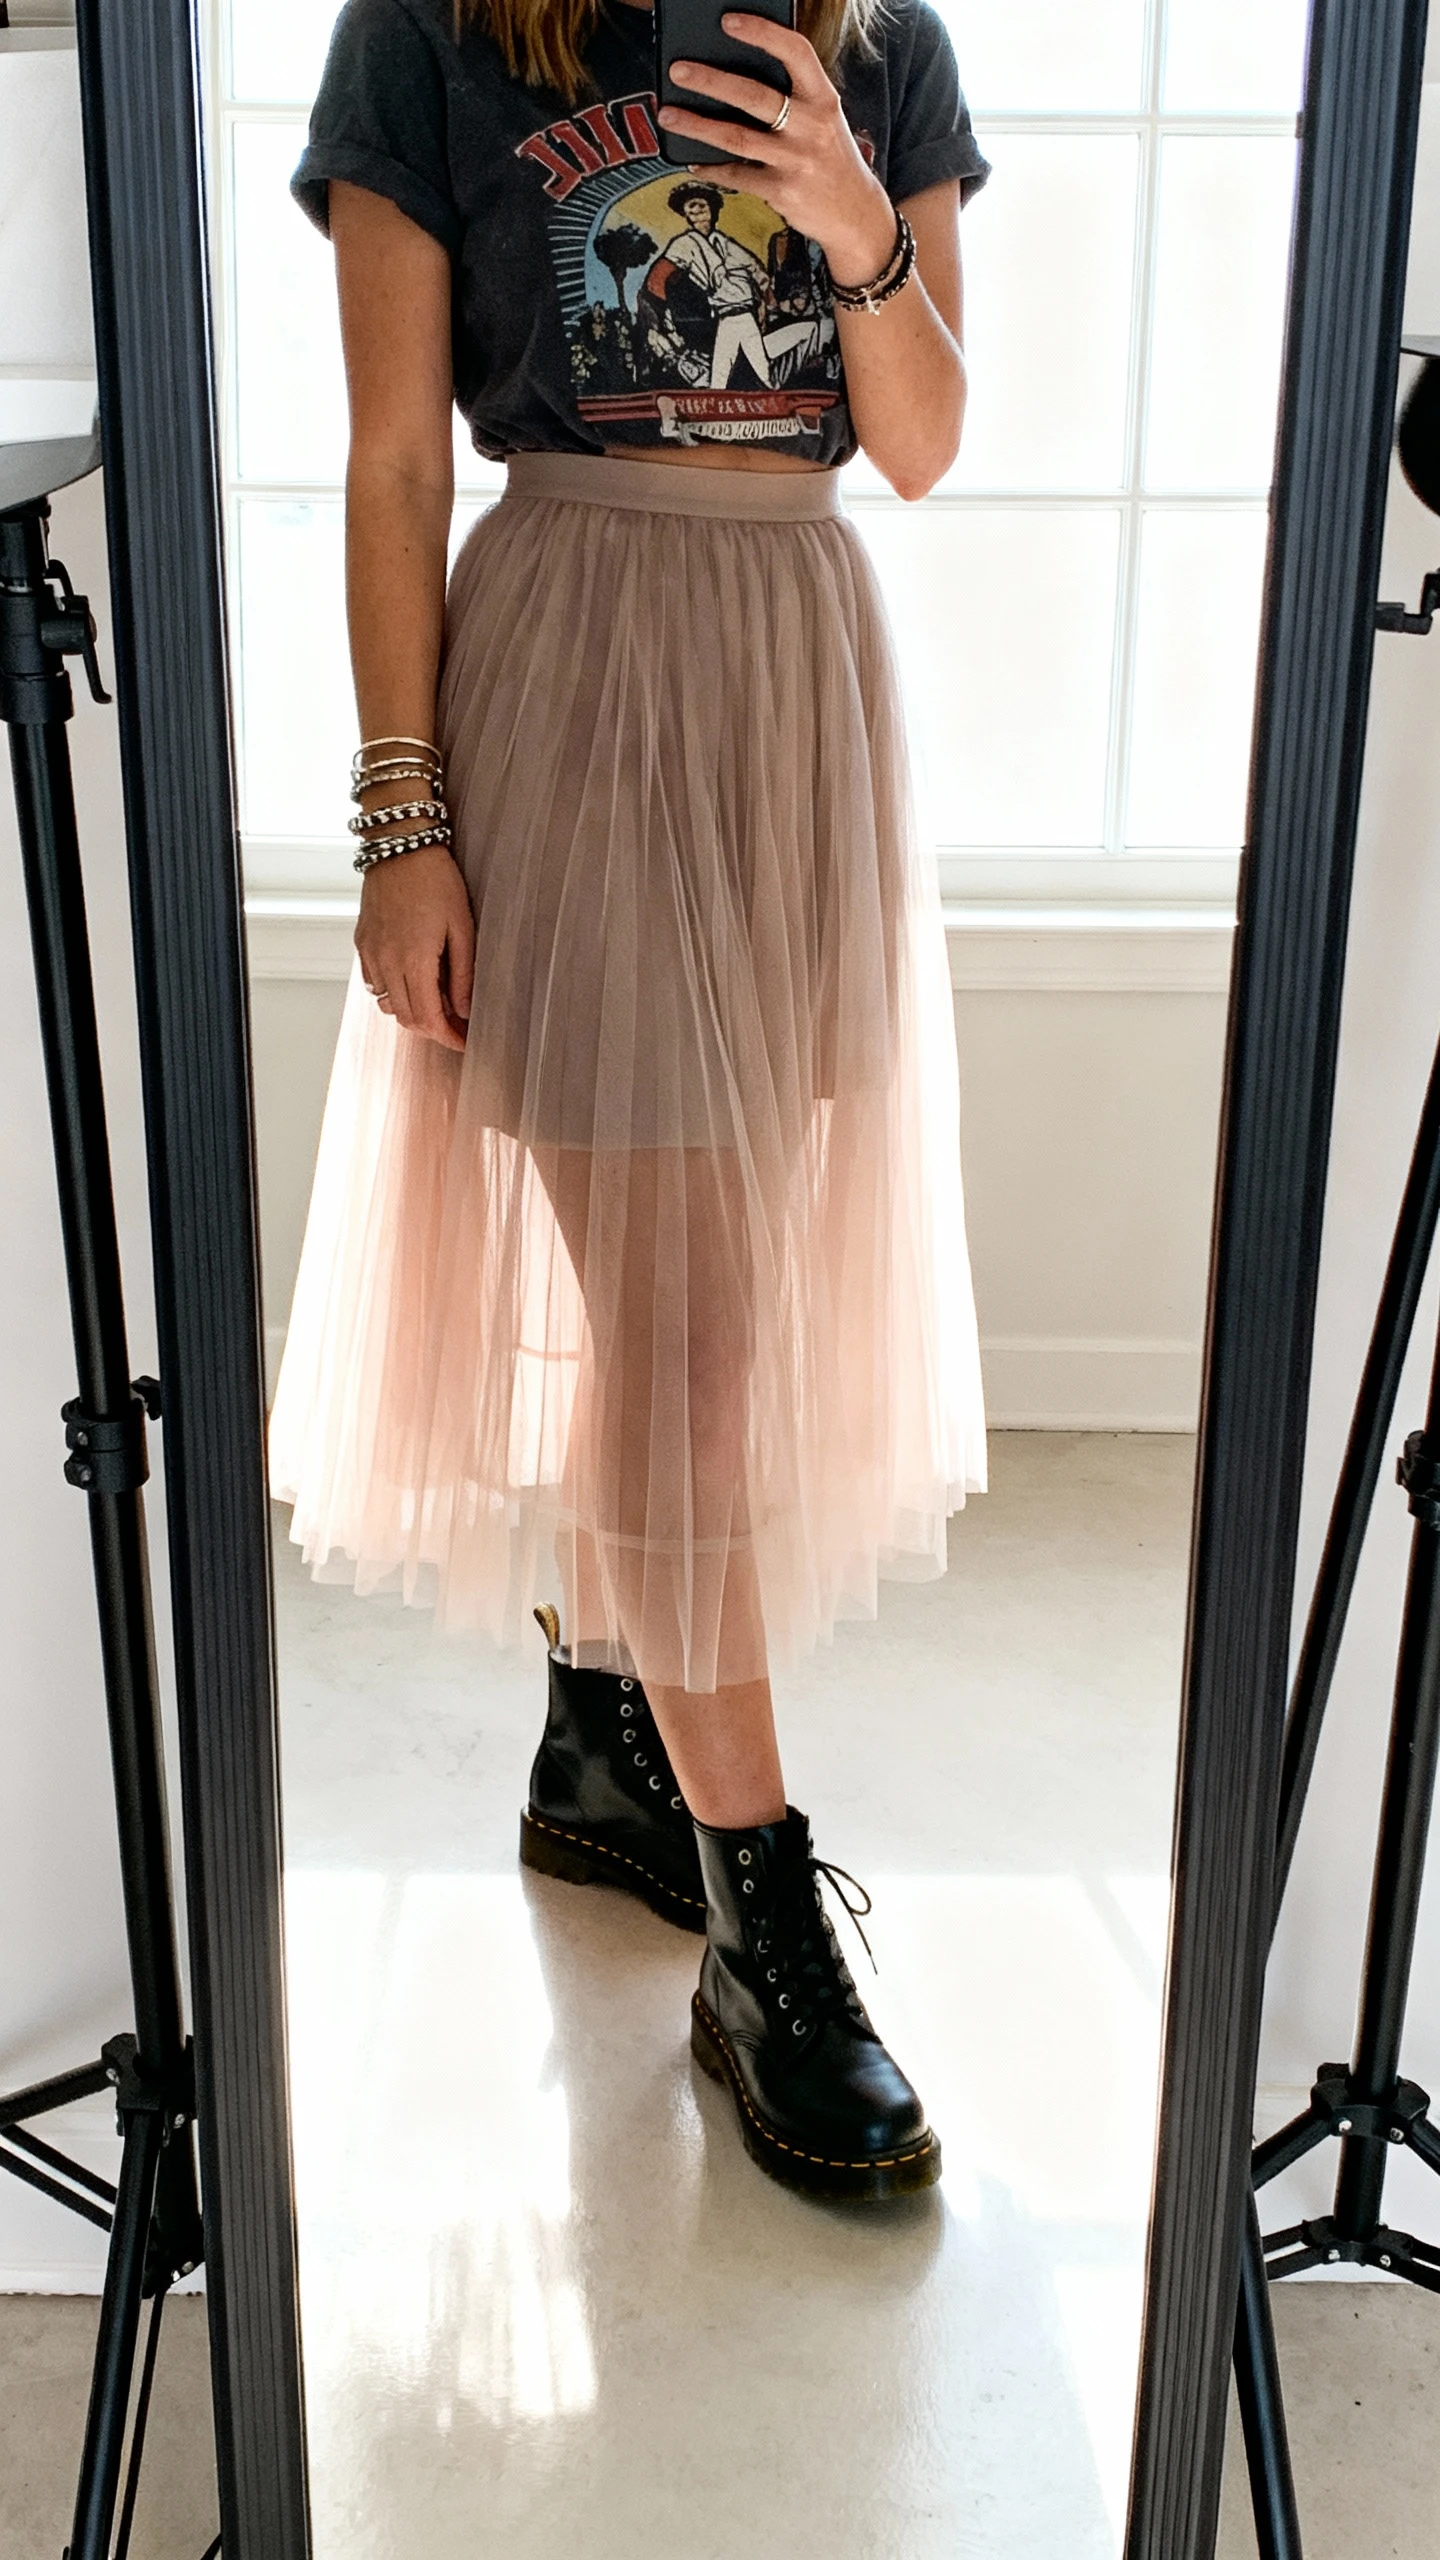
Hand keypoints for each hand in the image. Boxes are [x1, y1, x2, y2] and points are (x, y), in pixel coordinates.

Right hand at [354, 843, 474, 1051]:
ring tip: (438, 1002)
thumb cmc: (435, 880)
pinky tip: (413, 979)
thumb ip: (463, 973)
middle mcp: (386, 962)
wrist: (400, 846)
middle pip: (407, 1018)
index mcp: (414, 960)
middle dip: (434, 1029)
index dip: (448, 1038)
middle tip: (457, 1026)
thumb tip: (465, 1010)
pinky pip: (375, 983)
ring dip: (413, 1012)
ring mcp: (370, 953)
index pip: (428, 1019)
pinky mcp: (362, 943)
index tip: (465, 1042)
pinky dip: (394, 992)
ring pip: (388, 1004)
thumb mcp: (462, 927)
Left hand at [658, 13, 896, 284]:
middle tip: (678, 71)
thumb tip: (736, 75)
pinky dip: (712, 168)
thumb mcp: (824, 119)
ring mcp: (796, 161)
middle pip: (754, 96)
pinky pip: (738, 176)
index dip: (762, 34)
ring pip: (737, 138)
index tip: (729, 22)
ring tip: (668, 114)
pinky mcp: (782, 192)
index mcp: (823, 98)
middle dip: (711, 81)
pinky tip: (694, 160)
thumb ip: (794, 97)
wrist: (855, 214)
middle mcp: (811, 127)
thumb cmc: (831, 157)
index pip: (795, 54)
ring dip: (697, 125)